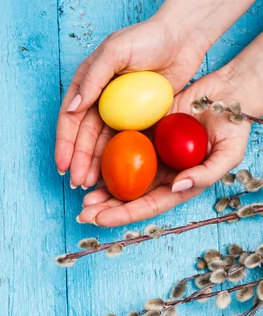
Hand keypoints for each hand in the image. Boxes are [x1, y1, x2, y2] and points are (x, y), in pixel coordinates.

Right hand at [55, 16, 207, 188]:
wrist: (183, 39)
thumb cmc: (148, 38)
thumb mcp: (116, 51)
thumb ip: (93, 78)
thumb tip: (73, 108)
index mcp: (88, 84)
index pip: (70, 119)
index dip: (65, 144)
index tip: (63, 165)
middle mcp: (99, 100)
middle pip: (84, 137)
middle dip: (79, 161)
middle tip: (78, 183)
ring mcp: (118, 113)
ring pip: (102, 145)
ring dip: (94, 166)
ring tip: (90, 186)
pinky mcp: (137, 121)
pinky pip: (124, 145)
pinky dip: (116, 162)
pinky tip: (112, 177)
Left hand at [77, 68, 253, 226]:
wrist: (227, 96)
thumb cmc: (232, 128)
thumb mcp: (227, 154)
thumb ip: (205, 174)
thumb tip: (177, 187)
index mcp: (177, 186)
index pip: (147, 206)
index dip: (123, 215)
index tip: (100, 219)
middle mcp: (160, 176)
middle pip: (128, 198)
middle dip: (105, 209)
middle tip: (83, 213)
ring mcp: (150, 157)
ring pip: (120, 178)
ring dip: (100, 189)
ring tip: (82, 196)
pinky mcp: (142, 136)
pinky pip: (120, 151)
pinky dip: (104, 161)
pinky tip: (87, 166)